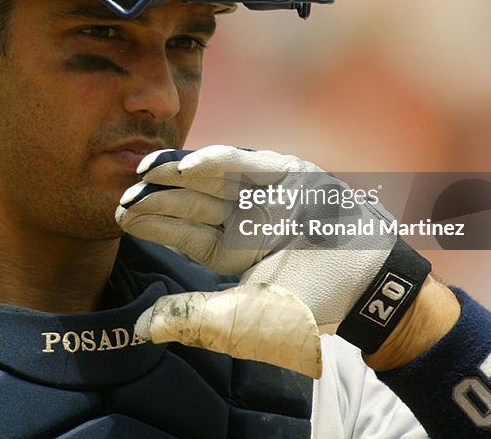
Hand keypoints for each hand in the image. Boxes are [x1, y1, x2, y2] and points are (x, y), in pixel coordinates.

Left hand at [116, 145, 429, 376]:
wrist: (370, 288)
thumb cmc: (309, 309)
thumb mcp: (243, 319)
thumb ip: (193, 318)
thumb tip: (142, 328)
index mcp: (234, 251)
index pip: (185, 233)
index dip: (154, 224)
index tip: (120, 216)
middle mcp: (245, 220)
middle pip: (192, 203)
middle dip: (157, 196)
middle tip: (122, 190)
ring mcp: (267, 196)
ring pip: (212, 180)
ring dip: (177, 174)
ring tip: (143, 171)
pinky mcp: (289, 174)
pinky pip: (246, 164)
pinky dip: (216, 162)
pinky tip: (183, 167)